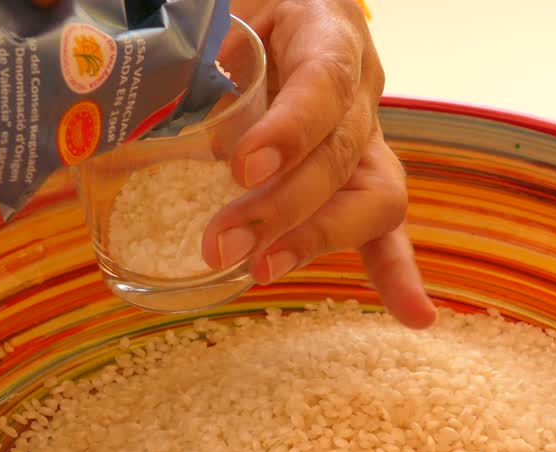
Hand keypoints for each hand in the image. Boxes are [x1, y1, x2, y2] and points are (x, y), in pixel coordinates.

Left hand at [202, 0, 435, 328]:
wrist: (275, 16)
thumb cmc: (237, 13)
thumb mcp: (213, 12)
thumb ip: (189, 51)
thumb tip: (141, 119)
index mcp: (328, 31)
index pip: (324, 83)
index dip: (291, 129)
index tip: (243, 166)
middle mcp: (360, 88)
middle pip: (344, 154)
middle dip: (284, 206)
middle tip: (222, 242)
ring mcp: (366, 137)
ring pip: (371, 196)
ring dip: (315, 241)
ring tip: (261, 270)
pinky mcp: (359, 179)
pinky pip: (385, 228)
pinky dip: (395, 274)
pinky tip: (414, 317)